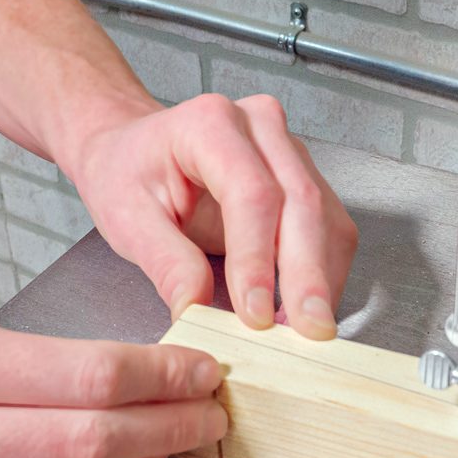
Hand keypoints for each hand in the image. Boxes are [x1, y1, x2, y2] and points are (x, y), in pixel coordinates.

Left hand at [66, 93, 358, 339]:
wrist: (133, 147)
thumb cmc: (127, 173)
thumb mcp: (127, 218)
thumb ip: (166, 263)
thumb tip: (196, 310)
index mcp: (210, 124)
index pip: (252, 194)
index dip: (258, 259)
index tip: (255, 314)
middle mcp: (261, 127)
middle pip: (302, 204)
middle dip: (307, 276)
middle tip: (307, 332)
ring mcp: (290, 151)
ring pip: (327, 220)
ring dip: (323, 280)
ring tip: (307, 330)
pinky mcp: (306, 180)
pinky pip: (331, 230)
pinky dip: (325, 274)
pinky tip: (307, 308)